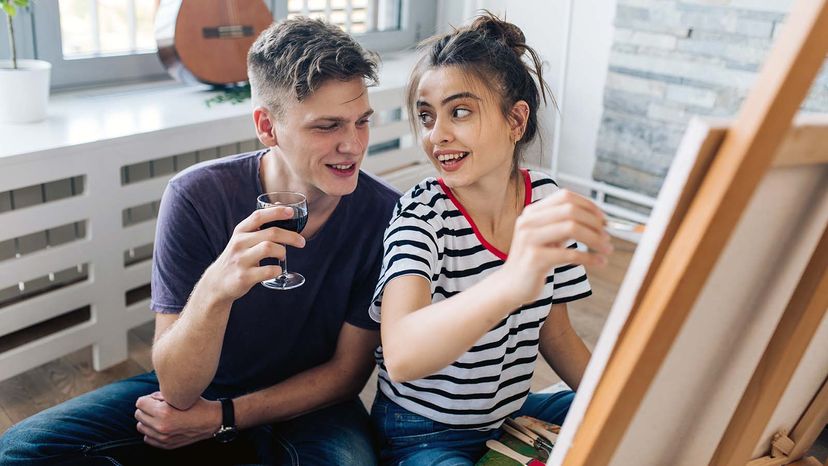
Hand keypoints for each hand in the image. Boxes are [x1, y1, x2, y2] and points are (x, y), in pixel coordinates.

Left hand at [134, 391, 222, 449]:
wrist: (211, 421)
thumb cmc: (197, 405)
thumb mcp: (180, 395)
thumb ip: (161, 396)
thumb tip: (148, 399)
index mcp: (164, 412)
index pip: (140, 403)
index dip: (146, 399)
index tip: (153, 399)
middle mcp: (161, 426)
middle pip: (138, 415)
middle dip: (146, 409)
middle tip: (156, 406)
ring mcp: (163, 438)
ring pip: (141, 427)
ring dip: (147, 420)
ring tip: (158, 416)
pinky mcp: (166, 445)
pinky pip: (147, 438)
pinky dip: (151, 432)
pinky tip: (161, 426)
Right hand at [202, 206, 305, 303]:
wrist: (218, 282)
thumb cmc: (237, 257)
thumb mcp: (243, 239)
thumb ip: (260, 226)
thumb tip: (282, 207)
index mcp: (240, 231)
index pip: (258, 216)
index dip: (276, 212)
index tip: (291, 212)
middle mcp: (239, 243)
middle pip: (271, 233)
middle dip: (291, 236)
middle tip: (302, 242)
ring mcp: (241, 260)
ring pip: (269, 248)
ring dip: (282, 252)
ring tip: (283, 256)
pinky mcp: (244, 277)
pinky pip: (268, 270)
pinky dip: (277, 269)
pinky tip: (277, 270)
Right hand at [500, 189, 612, 304]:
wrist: (511, 285)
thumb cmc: (534, 261)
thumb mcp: (547, 237)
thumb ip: (564, 224)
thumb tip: (598, 220)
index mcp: (532, 212)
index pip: (565, 197)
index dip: (588, 205)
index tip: (603, 219)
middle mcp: (528, 222)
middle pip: (570, 211)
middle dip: (595, 222)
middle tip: (607, 236)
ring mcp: (529, 239)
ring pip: (571, 228)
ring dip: (595, 239)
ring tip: (607, 249)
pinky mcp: (534, 259)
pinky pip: (569, 254)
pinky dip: (589, 257)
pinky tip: (599, 262)